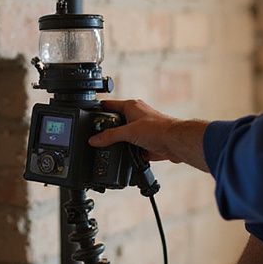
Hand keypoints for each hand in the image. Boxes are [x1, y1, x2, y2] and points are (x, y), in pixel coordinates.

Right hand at [88, 98, 209, 171]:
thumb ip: (110, 136)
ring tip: (109, 150)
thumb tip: (94, 140)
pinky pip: (132, 149)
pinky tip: (124, 158)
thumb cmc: (159, 129)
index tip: (86, 115)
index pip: (109, 105)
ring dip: (119, 144)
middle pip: (115, 123)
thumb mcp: (129, 132)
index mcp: (131, 107)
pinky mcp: (146, 143)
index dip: (97, 110)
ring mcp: (141, 130)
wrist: (176, 143)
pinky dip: (128, 154)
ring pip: (124, 137)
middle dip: (107, 131)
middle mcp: (136, 116)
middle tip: (95, 138)